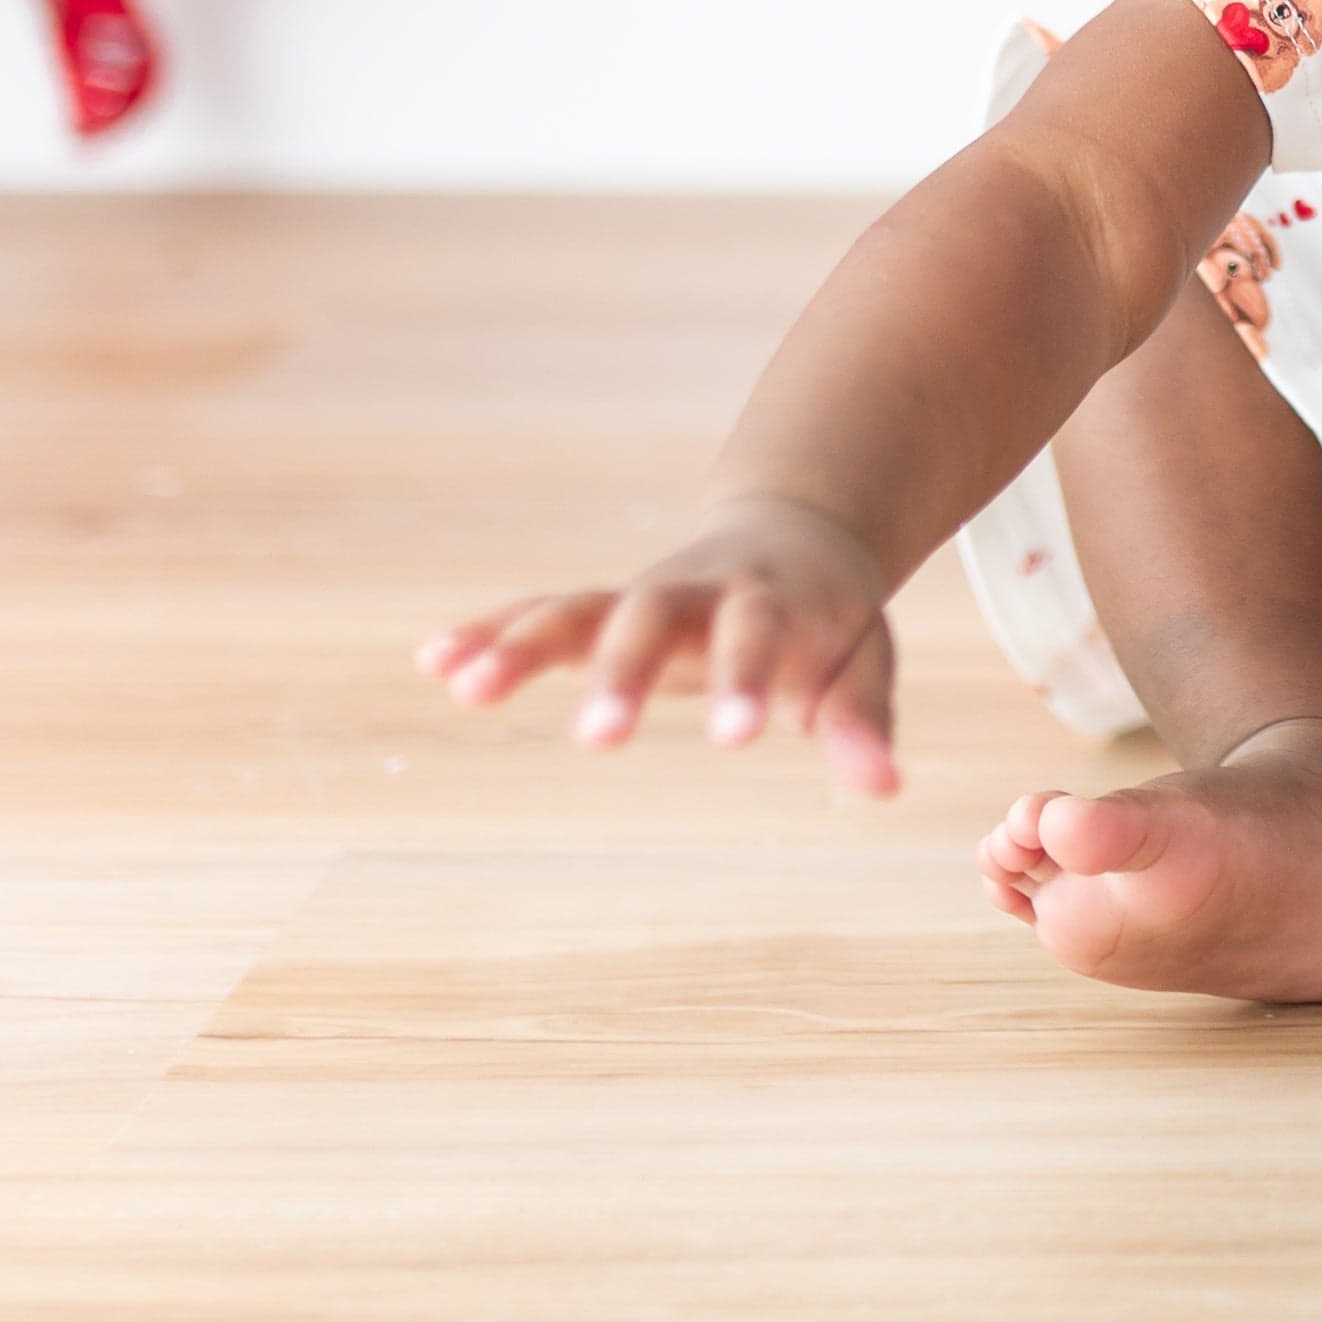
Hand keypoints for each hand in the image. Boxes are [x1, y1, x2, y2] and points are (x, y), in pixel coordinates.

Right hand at [417, 494, 902, 796]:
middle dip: (622, 676)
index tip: (737, 738)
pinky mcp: (602, 606)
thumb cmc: (831, 617)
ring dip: (523, 641)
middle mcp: (695, 587)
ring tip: (467, 687)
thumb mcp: (862, 661)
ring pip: (578, 606)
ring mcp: (641, 592)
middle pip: (651, 617)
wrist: (799, 532)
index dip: (745, 679)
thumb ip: (862, 724)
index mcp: (770, 598)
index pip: (756, 633)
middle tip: (594, 744)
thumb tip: (887, 789)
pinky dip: (490, 630)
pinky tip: (434, 657)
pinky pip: (540, 613)